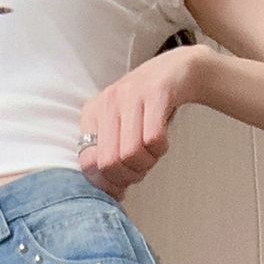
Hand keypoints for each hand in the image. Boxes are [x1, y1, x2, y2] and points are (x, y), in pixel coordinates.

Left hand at [77, 45, 207, 199]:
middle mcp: (107, 102)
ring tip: (152, 154)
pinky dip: (160, 149)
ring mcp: (130, 95)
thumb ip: (110, 153)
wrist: (176, 71)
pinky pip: (154, 139)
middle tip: (140, 170)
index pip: (87, 163)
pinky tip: (162, 142)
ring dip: (146, 163)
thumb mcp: (119, 125)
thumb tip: (111, 192)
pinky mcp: (155, 93)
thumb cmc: (145, 107)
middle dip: (128, 176)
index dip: (106, 183)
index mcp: (92, 113)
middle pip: (109, 163)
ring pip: (131, 153)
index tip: (121, 186)